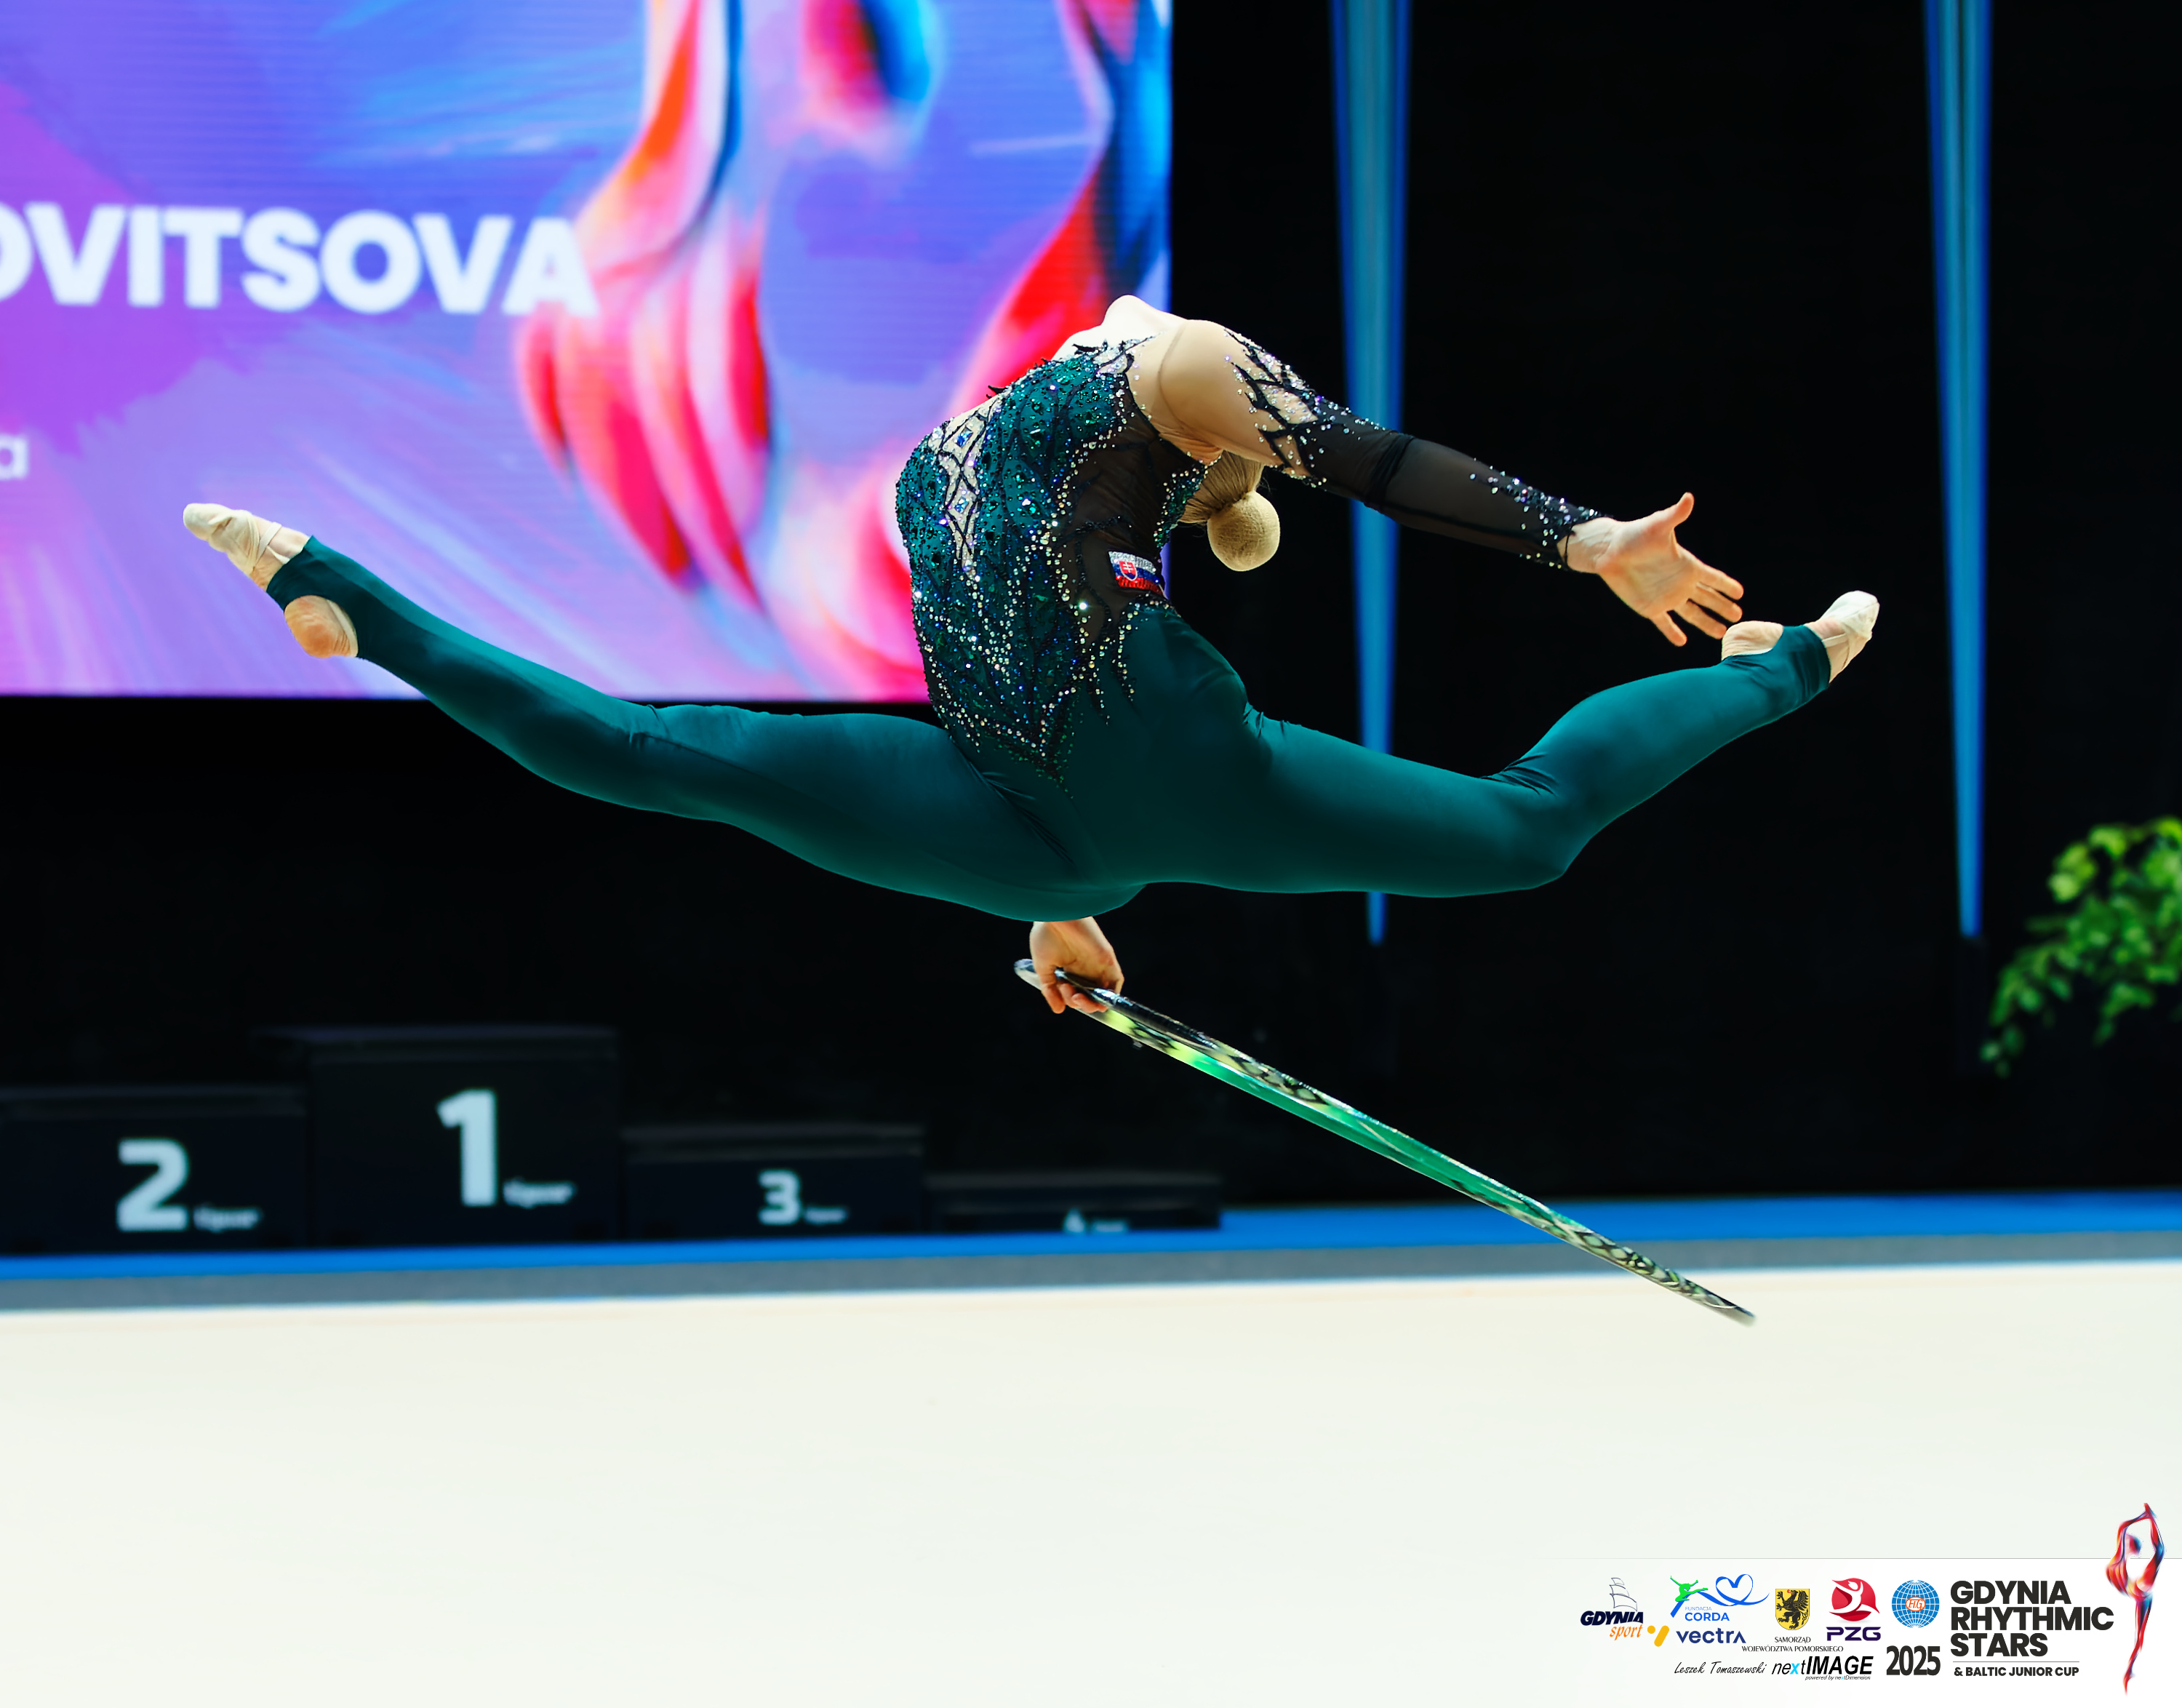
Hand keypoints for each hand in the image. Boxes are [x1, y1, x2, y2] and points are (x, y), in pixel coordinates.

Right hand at [1028, 917, 1123, 1014]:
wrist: (1054, 914)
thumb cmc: (1045, 935)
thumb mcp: (1043, 968)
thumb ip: (1050, 989)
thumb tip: (1059, 1011)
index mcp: (1070, 970)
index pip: (1076, 994)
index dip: (1069, 999)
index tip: (1060, 989)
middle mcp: (1085, 969)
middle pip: (1090, 997)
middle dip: (1082, 1004)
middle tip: (1071, 997)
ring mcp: (1097, 965)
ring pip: (1103, 994)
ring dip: (1094, 1004)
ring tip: (1080, 999)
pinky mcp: (1107, 960)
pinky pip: (1116, 982)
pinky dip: (1111, 996)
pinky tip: (1099, 999)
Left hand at [1564, 494, 1742, 645]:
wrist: (1610, 551)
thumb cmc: (1635, 535)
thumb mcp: (1658, 525)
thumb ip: (1675, 515)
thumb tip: (1688, 497)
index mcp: (1686, 565)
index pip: (1713, 577)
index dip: (1726, 585)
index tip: (1740, 592)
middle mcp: (1679, 583)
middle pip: (1707, 598)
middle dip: (1722, 607)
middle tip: (1738, 617)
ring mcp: (1666, 596)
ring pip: (1691, 613)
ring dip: (1706, 623)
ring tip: (1720, 633)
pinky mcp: (1649, 607)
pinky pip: (1664, 623)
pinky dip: (1672, 632)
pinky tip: (1681, 641)